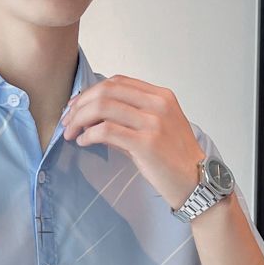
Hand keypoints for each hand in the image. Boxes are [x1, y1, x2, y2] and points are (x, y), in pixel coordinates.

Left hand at [61, 74, 205, 210]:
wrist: (196, 182)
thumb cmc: (174, 161)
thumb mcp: (154, 131)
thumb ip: (127, 122)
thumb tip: (94, 121)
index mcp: (161, 96)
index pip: (118, 82)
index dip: (91, 92)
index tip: (75, 106)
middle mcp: (158, 104)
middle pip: (107, 91)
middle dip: (80, 104)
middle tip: (67, 120)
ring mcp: (153, 122)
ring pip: (104, 107)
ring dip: (80, 119)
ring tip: (70, 132)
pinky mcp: (146, 143)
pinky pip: (107, 131)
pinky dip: (89, 134)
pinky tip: (83, 142)